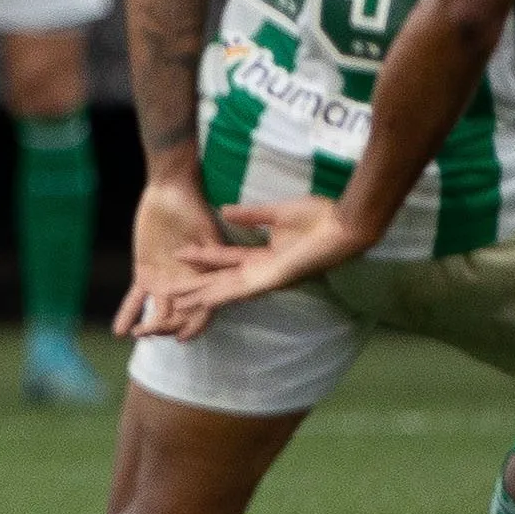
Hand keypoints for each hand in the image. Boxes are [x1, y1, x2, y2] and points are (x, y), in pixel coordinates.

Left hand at [113, 173, 226, 339]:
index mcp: (204, 278)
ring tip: (136, 333)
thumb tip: (214, 275)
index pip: (202, 308)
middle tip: (153, 331)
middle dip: (168, 327)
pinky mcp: (145, 274)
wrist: (170, 194)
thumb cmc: (194, 210)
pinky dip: (127, 313)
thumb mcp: (207, 233)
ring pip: (158, 312)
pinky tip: (119, 330)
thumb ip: (211, 256)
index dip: (195, 325)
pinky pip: (135, 298)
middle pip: (179, 315)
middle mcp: (185, 285)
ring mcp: (164, 281)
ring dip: (148, 326)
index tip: (184, 338)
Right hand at [129, 194, 374, 339]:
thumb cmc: (319, 217)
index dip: (203, 256)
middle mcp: (264, 270)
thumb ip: (250, 216)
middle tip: (170, 292)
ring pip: (229, 289)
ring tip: (179, 303)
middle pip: (223, 280)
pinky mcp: (276, 278)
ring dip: (204, 297)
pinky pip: (245, 288)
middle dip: (197, 286)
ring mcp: (269, 277)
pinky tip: (206, 300)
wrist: (344, 223)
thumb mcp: (277, 212)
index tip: (179, 253)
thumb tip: (224, 211)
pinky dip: (223, 295)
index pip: (226, 258)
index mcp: (265, 256)